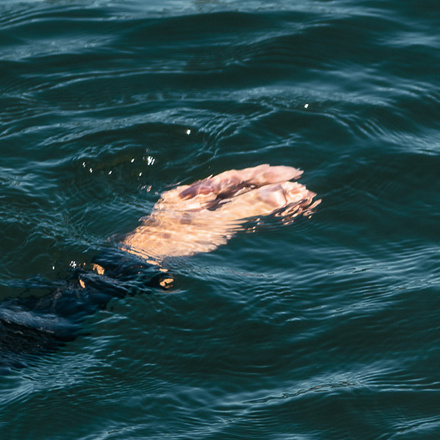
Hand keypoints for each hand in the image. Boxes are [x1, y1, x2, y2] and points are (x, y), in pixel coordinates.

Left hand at [120, 165, 316, 261]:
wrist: (139, 262)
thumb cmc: (172, 242)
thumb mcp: (213, 223)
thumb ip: (246, 207)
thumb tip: (280, 192)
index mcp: (200, 191)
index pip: (240, 178)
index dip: (269, 176)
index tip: (296, 176)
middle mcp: (199, 199)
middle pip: (241, 187)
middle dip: (272, 186)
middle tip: (301, 188)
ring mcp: (198, 216)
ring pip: (237, 202)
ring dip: (265, 200)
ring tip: (290, 199)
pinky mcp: (199, 232)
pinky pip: (232, 217)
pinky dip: (252, 213)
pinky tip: (262, 213)